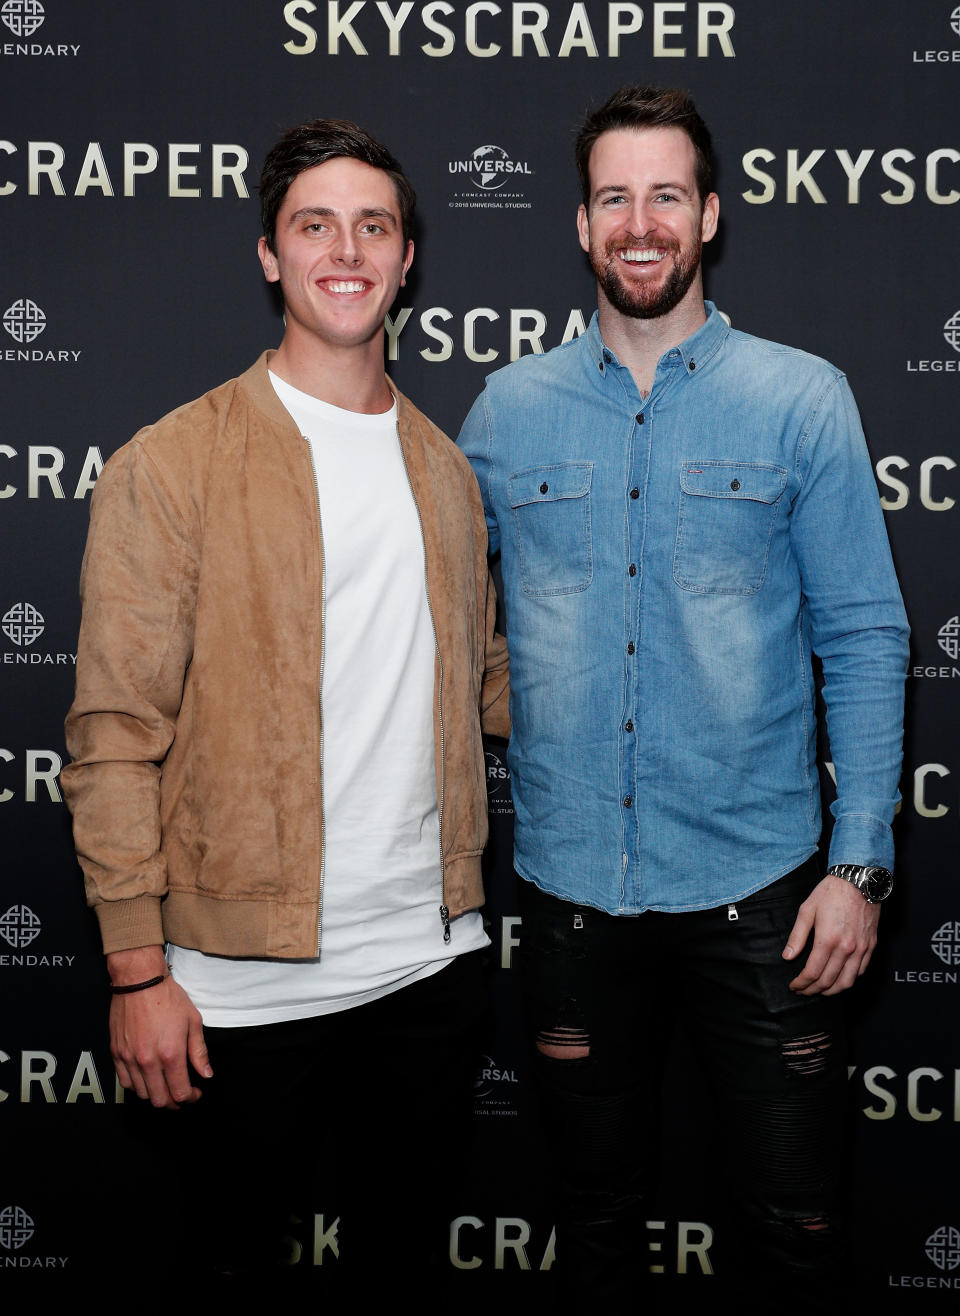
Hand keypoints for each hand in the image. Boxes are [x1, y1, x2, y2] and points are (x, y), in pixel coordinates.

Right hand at [107, 946, 211, 1107]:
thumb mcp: (193, 1021)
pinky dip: (138, 1086)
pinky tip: (148, 1077)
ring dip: (156, 1094)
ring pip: (142, 1094)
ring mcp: (129, 1059)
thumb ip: (199, 1052)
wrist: (139, 981)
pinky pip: (126, 1082)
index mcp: (170, 1054)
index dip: (190, 1098)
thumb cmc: (168, 997)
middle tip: (182, 1093)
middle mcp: (148, 1061)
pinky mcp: (116, 1053)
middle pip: (159, 1100)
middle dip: (174, 1102)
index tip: (195, 1093)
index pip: (180, 1093)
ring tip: (166, 1084)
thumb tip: (206, 1074)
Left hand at [781, 874, 879, 995]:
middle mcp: (846, 948)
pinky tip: (839, 979)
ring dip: (832, 991)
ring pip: (847, 982)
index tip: (794, 986)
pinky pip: (861, 971)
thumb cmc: (831, 892)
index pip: (812, 972)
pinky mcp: (871, 946)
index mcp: (828, 940)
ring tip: (820, 990)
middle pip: (828, 981)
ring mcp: (861, 949)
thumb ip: (797, 936)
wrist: (859, 880)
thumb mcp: (807, 910)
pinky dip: (849, 980)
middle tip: (803, 991)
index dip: (801, 983)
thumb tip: (787, 956)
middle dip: (812, 990)